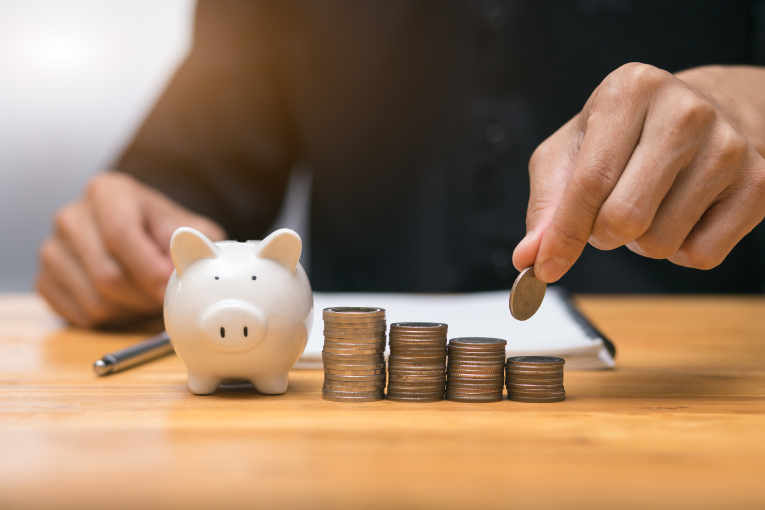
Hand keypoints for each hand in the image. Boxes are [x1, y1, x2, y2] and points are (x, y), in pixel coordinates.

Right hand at [37, 172, 225, 326]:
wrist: (139, 234)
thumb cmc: (166, 230)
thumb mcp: (189, 225)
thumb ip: (195, 239)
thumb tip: (192, 260)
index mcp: (106, 192)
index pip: (119, 234)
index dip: (148, 269)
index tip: (171, 288)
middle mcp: (71, 217)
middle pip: (105, 274)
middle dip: (144, 297)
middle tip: (167, 300)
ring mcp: (52, 249)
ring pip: (94, 300)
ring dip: (131, 311)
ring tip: (149, 298)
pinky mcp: (45, 280)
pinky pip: (80, 315)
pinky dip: (111, 319)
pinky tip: (127, 303)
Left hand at [513, 63, 764, 282]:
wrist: (705, 111)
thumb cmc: (623, 135)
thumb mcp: (571, 152)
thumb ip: (546, 204)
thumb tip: (530, 258)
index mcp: (630, 90)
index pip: (589, 183)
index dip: (563, 234)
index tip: (543, 268)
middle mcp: (685, 112)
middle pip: (625, 219)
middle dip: (603, 234)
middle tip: (608, 212)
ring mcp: (729, 147)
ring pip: (661, 243)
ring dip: (641, 241)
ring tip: (649, 202)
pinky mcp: (758, 184)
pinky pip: (701, 255)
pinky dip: (680, 249)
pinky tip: (682, 212)